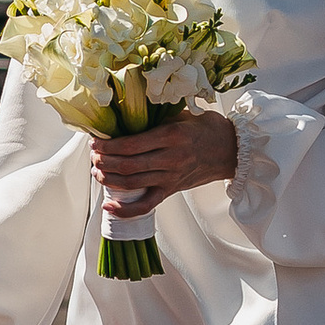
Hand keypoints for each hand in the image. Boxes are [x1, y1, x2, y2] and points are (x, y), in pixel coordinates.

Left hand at [93, 108, 239, 216]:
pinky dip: (126, 210)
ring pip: (132, 184)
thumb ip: (156, 118)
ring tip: (96, 173)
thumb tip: (125, 118)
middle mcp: (170, 158)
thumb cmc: (206, 128)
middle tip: (93, 157)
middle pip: (128, 165)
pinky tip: (108, 207)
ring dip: (109, 180)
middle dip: (104, 162)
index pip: (131, 144)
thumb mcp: (182, 115)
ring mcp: (171, 177)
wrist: (231, 150)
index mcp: (171, 136)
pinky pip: (146, 205)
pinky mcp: (172, 190)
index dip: (108, 146)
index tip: (95, 143)